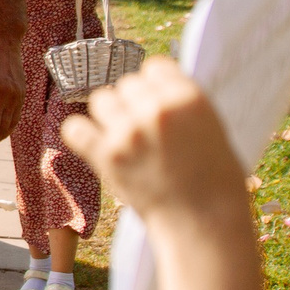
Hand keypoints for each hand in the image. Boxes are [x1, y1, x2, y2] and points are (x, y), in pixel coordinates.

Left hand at [61, 57, 249, 226]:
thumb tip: (153, 84)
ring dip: (109, 116)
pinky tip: (95, 144)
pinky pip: (75, 128)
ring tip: (124, 138)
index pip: (154, 66)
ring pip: (101, 100)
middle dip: (132, 103)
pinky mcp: (107, 155)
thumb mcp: (211, 128)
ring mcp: (129, 131)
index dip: (153, 85)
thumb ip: (180, 104)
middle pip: (126, 83)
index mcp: (188, 97)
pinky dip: (82, 135)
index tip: (156, 103)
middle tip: (143, 129)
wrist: (205, 224)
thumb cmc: (214, 179)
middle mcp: (156, 109)